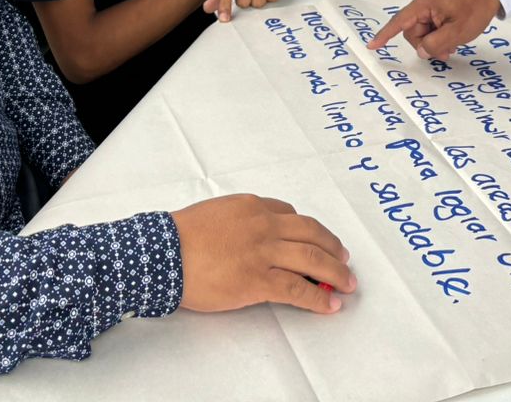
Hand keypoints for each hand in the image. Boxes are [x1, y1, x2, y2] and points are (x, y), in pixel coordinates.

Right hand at [172, 194, 354, 314]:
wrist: (164, 253)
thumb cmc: (180, 236)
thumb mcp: (214, 213)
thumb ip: (237, 220)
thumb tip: (247, 234)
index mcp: (252, 206)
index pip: (290, 214)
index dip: (309, 230)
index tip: (317, 240)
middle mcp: (265, 225)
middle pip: (312, 233)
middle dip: (333, 247)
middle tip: (344, 259)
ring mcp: (264, 252)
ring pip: (313, 259)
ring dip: (336, 272)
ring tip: (347, 284)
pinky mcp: (259, 280)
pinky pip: (298, 288)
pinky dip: (319, 297)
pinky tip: (330, 305)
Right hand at [367, 0, 501, 59]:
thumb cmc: (476, 8)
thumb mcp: (457, 32)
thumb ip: (435, 44)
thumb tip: (421, 51)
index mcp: (425, 1)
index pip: (400, 21)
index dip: (385, 35)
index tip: (372, 45)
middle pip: (413, 29)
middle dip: (427, 43)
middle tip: (446, 51)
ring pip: (421, 28)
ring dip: (433, 39)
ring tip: (452, 43)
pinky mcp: (434, 0)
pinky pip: (427, 21)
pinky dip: (436, 31)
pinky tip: (449, 35)